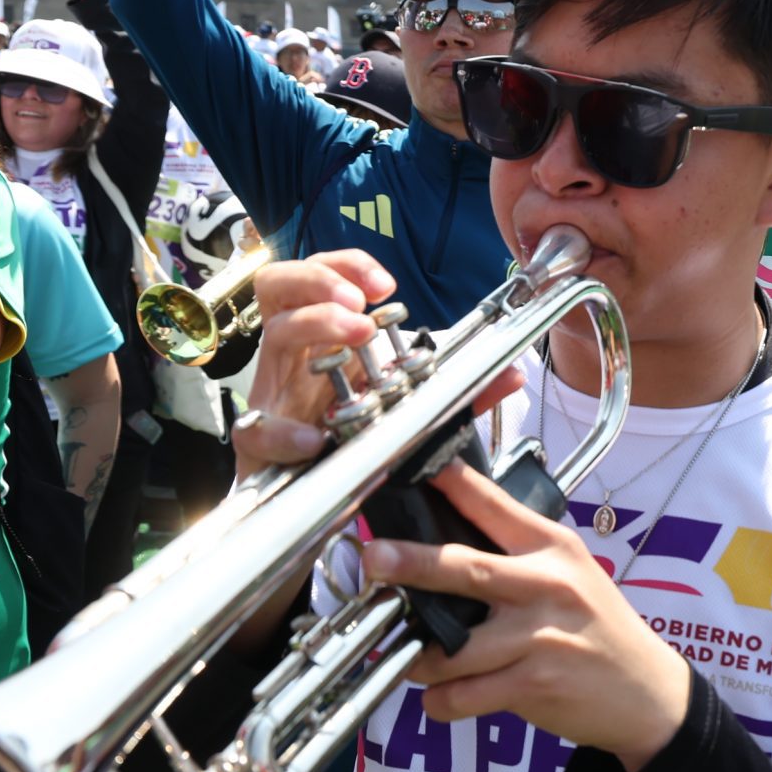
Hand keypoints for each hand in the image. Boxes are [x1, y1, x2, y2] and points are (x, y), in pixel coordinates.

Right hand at [230, 251, 519, 477]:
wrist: (310, 505)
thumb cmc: (351, 441)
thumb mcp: (405, 409)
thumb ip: (456, 393)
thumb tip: (514, 374)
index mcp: (323, 338)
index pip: (321, 275)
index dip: (348, 266)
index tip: (386, 285)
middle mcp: (294, 356)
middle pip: (280, 285)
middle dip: (321, 279)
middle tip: (360, 303)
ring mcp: (274, 393)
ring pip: (273, 335)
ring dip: (315, 323)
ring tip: (355, 334)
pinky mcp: (261, 444)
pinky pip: (257, 428)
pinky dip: (284, 430)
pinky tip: (314, 439)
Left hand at [362, 462, 690, 769]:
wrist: (647, 693)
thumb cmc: (597, 628)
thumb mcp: (570, 574)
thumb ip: (517, 556)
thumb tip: (439, 540)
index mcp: (552, 548)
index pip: (495, 506)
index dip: (453, 484)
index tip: (416, 468)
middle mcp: (548, 585)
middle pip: (467, 569)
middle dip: (413, 563)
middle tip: (375, 558)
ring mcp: (542, 636)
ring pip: (454, 648)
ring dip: (418, 659)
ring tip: (413, 660)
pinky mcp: (535, 683)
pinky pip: (464, 695)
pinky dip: (441, 701)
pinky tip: (443, 697)